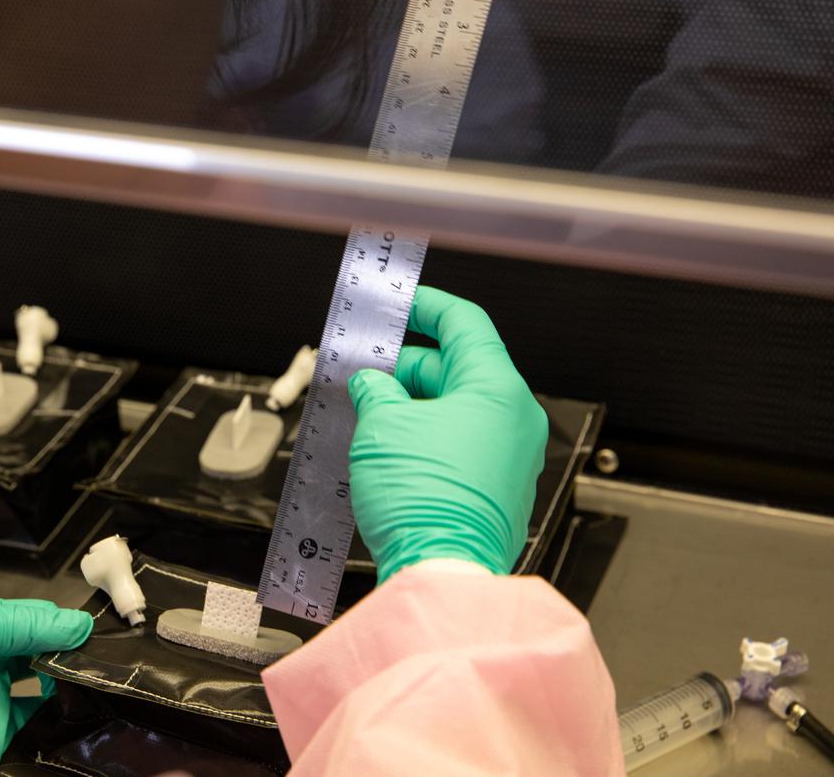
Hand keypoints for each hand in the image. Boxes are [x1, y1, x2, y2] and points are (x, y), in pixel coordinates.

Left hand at [0, 599, 91, 776]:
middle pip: (39, 653)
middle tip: (100, 655)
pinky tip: (72, 712)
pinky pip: (36, 729)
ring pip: (44, 690)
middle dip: (68, 651)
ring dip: (67, 685)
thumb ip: (25, 621)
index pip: (29, 620)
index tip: (90, 629)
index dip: (59, 621)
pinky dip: (57, 721)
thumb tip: (75, 624)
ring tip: (94, 681)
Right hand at [348, 286, 546, 579]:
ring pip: (455, 410)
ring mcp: (509, 457)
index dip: (426, 306)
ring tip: (366, 412)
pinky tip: (387, 446)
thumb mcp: (382, 427)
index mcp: (497, 389)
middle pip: (456, 368)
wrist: (442, 573)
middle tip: (362, 370)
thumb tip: (371, 385)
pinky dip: (424, 436)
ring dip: (410, 405)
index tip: (399, 303)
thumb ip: (375, 392)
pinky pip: (459, 444)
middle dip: (404, 367)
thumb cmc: (424, 500)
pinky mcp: (496, 490)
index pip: (465, 323)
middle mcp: (513, 420)